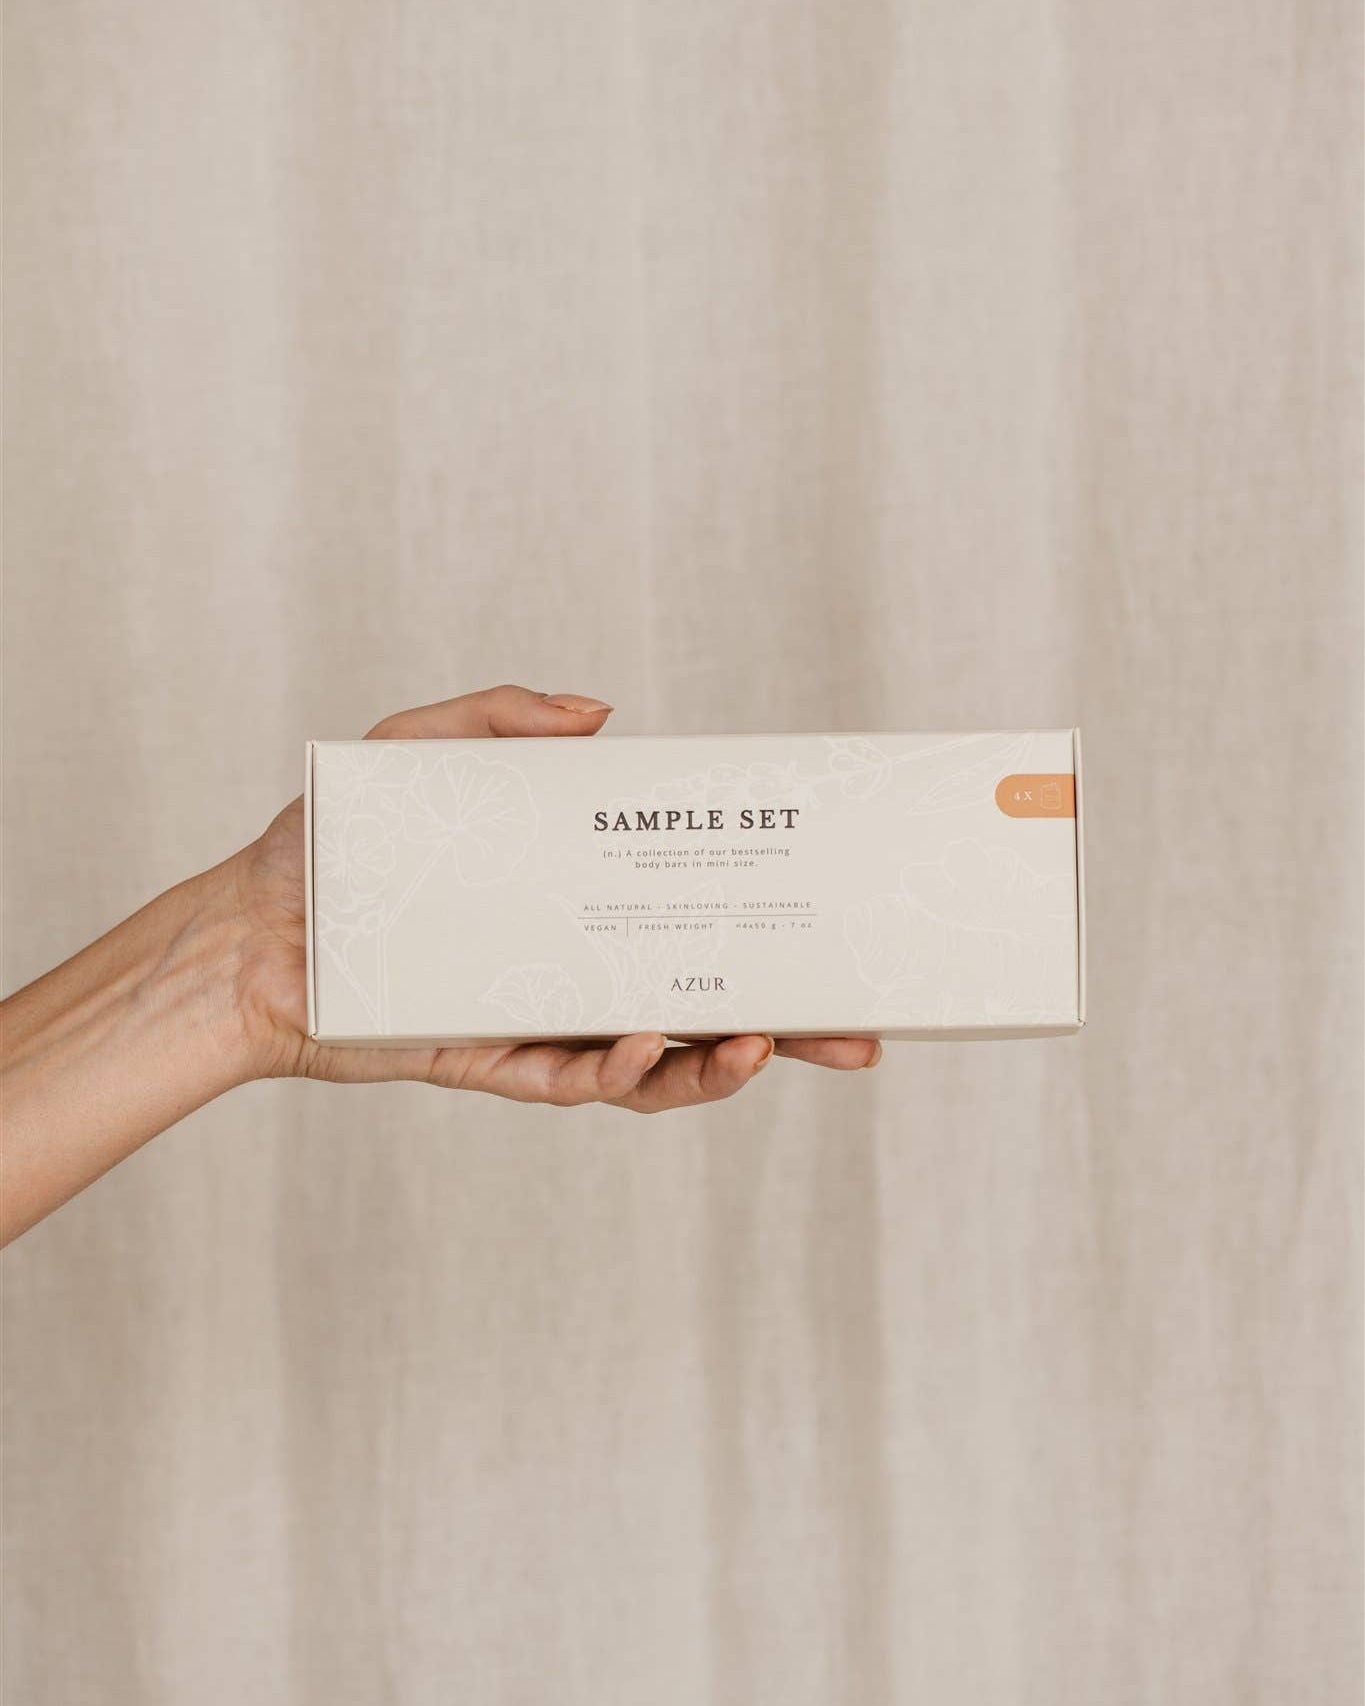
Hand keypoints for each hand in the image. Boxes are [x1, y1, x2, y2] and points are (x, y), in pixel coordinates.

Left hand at [228, 684, 882, 1112]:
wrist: (248, 927)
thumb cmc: (335, 843)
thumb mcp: (420, 752)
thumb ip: (503, 720)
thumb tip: (605, 715)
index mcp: (579, 907)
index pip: (691, 925)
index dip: (764, 934)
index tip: (833, 928)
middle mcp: (574, 972)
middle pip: (699, 1009)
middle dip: (784, 1029)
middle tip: (858, 1035)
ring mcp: (540, 1023)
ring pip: (652, 1065)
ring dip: (716, 1063)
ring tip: (760, 1041)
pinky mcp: (493, 1062)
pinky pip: (574, 1080)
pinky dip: (624, 1068)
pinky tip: (654, 1036)